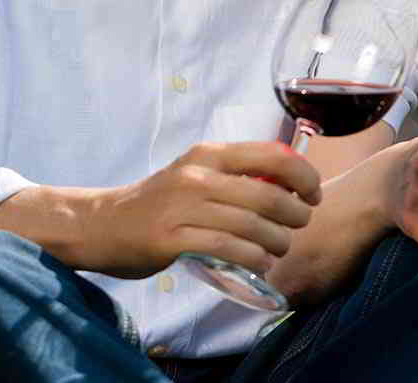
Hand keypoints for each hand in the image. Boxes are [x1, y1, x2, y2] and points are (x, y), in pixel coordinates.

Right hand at [76, 141, 321, 279]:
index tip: (313, 193)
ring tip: (280, 248)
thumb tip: (287, 184)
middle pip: (267, 194)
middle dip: (295, 213)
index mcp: (208, 153)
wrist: (104, 223)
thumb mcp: (196, 173)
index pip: (271, 155)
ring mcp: (183, 208)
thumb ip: (234, 175)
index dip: (303, 175)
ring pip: (251, 224)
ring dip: (277, 241)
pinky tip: (260, 264)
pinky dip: (253, 259)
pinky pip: (228, 249)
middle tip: (300, 225)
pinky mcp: (171, 240)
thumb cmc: (159, 200)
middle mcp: (198, 176)